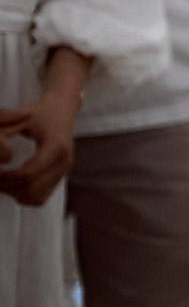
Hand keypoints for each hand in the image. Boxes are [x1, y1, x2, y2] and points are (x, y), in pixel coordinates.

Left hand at [0, 88, 83, 207]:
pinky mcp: (61, 176)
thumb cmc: (43, 111)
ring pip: (36, 197)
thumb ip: (6, 134)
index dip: (5, 178)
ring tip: (3, 180)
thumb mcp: (22, 118)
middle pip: (31, 190)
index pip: (27, 174)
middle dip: (8, 187)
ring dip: (16, 193)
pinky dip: (24, 194)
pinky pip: (41, 196)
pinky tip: (13, 182)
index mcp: (56, 146)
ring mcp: (64, 170)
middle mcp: (64, 161)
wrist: (63, 108)